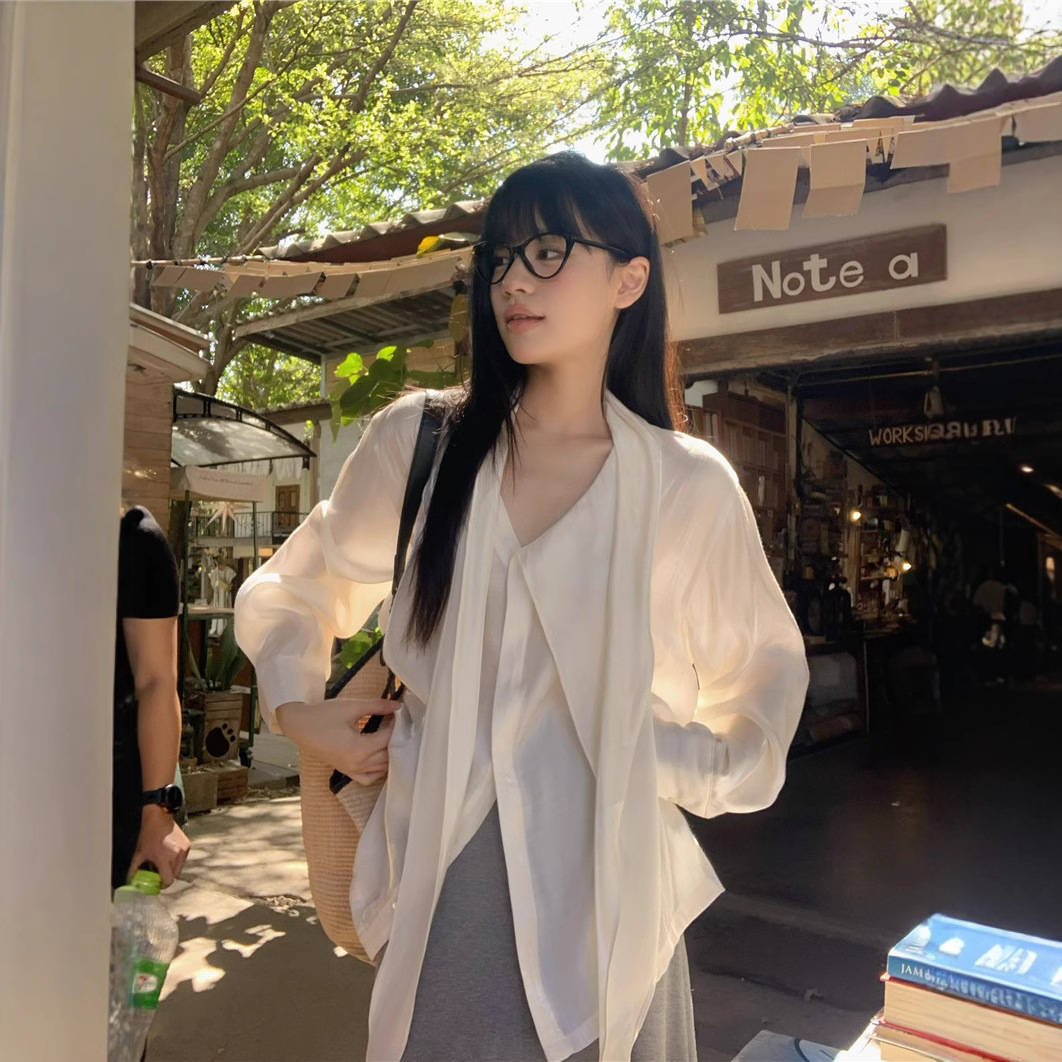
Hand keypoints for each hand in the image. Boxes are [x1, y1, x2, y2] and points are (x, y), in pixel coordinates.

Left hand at [129, 805, 190, 887]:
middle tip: (159, 873)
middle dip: (167, 876)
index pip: (168, 880)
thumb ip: (134, 869)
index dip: (163, 885)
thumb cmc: (149, 834)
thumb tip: (130, 881)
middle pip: (174, 876)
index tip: (158, 884)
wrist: (160, 817)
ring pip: (180, 868)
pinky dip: (177, 860)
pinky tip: (169, 853)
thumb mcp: (139, 853)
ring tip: (164, 862)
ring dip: (172, 869)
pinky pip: (183, 859)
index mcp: (164, 859)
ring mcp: (184, 850)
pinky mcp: (188, 845)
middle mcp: (177, 855)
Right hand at [276, 697, 399, 785]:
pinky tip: (382, 755)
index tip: (402, 712)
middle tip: (400, 722)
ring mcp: (352, 770)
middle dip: (397, 738)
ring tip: (393, 735)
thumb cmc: (323, 715)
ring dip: (391, 754)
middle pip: (389, 755)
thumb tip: (398, 706)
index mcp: (359, 749)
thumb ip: (378, 706)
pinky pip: (369, 777)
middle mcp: (358, 765)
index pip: (389, 739)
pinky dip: (379, 769)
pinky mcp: (347, 771)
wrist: (299, 725)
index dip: (398, 725)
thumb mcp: (352, 707)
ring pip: (382, 769)